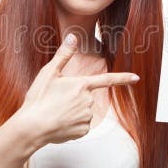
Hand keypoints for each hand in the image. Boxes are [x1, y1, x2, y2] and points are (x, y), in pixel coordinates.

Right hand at [16, 34, 139, 145]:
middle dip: (73, 98)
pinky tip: (58, 124)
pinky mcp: (82, 131)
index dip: (123, 78)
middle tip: (54, 101)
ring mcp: (86, 117)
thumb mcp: (49, 73)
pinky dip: (70, 125)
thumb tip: (73, 36)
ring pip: (82, 112)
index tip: (136, 77)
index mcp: (82, 85)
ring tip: (54, 113)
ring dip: (71, 112)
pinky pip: (79, 125)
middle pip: (85, 97)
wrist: (32, 127)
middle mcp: (88, 101)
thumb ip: (64, 54)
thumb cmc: (39, 99)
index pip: (107, 79)